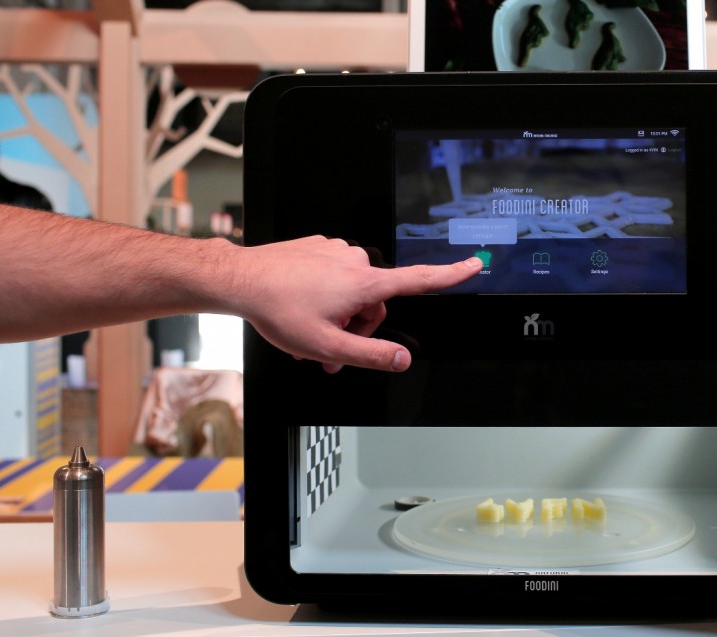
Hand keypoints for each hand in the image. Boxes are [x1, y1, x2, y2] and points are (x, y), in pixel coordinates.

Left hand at [232, 236, 481, 372]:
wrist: (241, 279)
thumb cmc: (279, 309)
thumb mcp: (327, 346)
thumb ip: (371, 355)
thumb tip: (403, 360)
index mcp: (365, 283)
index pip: (421, 280)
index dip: (452, 274)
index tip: (475, 264)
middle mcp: (355, 261)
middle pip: (377, 302)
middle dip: (358, 326)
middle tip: (329, 347)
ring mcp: (336, 251)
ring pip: (354, 291)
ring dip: (339, 313)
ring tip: (310, 329)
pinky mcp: (319, 246)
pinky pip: (334, 275)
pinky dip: (325, 294)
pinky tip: (301, 305)